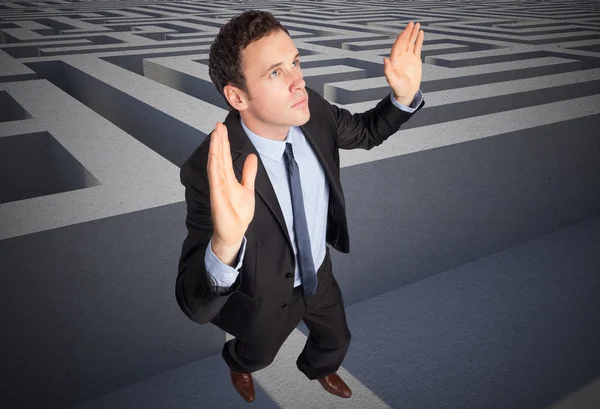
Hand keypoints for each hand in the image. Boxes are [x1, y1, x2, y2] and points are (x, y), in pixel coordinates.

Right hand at [207, 122, 257, 246]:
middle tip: (217, 125)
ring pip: (216, 164)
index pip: (225, 157)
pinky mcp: (217, 196)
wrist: (234, 233)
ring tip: (216, 134)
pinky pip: (215, 179)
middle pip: (219, 157)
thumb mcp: (248, 189)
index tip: (222, 128)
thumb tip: (251, 157)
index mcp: (228, 178)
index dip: (224, 142)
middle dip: (219, 141)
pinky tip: (213, 155)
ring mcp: (218, 188)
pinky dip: (214, 166)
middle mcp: (221, 181)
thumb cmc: (238, 214)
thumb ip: (249, 173)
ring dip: (215, 149)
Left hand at [383, 21, 423, 105]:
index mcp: (395, 60)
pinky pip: (417, 47)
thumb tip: (385, 59)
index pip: (398, 46)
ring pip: (411, 43)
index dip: (401, 38)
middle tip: (412, 23)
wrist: (407, 92)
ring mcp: (408, 57)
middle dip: (408, 33)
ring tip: (417, 25)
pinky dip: (419, 40)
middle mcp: (401, 56)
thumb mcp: (392, 80)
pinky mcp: (415, 60)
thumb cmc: (398, 87)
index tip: (405, 31)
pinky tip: (421, 33)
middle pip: (404, 42)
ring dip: (413, 34)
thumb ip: (388, 70)